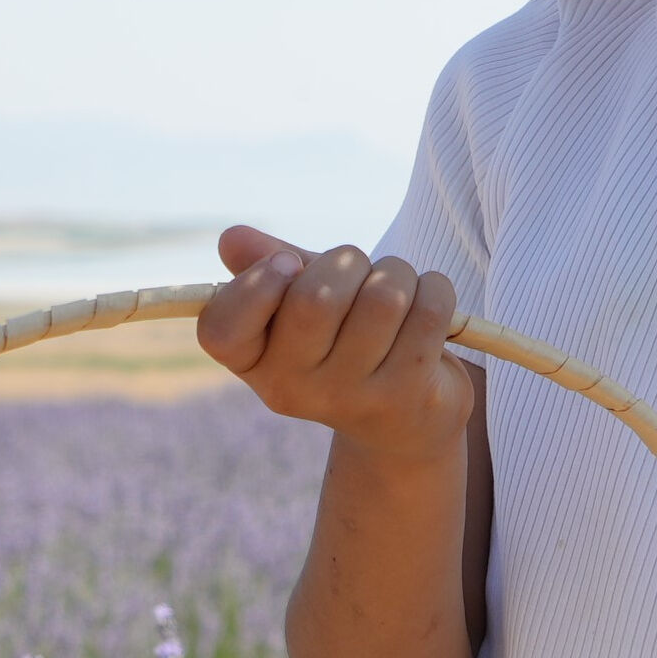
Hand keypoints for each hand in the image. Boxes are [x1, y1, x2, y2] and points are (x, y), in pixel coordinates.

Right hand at [199, 224, 469, 457]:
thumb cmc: (347, 340)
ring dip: (398, 273)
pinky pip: (428, 311)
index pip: (221, 330)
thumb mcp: (303, 303)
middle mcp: (292, 389)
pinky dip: (435, 289)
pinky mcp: (406, 396)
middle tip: (359, 271)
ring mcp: (349, 398)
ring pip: (383, 298)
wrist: (407, 419)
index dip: (255, 284)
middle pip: (315, 298)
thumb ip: (271, 267)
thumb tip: (230, 238)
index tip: (287, 264)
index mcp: (254, 362)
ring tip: (398, 289)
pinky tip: (429, 305)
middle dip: (348, 261)